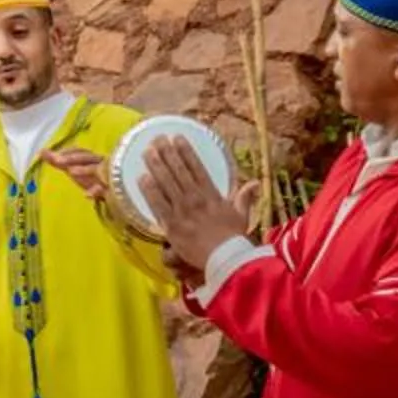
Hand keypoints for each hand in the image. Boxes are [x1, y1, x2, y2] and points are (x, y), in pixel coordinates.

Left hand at [45, 147, 110, 202]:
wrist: (114, 193)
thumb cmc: (91, 178)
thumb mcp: (73, 169)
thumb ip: (57, 161)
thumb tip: (41, 151)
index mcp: (90, 158)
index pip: (79, 151)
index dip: (68, 152)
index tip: (55, 155)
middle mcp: (99, 163)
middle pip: (86, 157)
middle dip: (72, 158)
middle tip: (56, 160)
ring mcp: (106, 174)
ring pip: (97, 169)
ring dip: (84, 169)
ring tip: (71, 172)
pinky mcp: (111, 188)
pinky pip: (105, 189)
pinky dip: (96, 191)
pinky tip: (87, 195)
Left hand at [137, 138, 253, 272]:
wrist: (224, 259)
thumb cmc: (233, 238)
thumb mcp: (242, 215)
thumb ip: (245, 197)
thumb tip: (255, 183)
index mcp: (211, 194)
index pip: (196, 167)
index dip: (185, 151)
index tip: (177, 138)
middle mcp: (195, 198)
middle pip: (178, 171)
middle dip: (167, 152)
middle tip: (157, 138)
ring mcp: (182, 211)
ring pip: (166, 183)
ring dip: (155, 165)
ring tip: (147, 151)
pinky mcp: (171, 224)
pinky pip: (157, 204)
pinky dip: (149, 190)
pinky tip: (141, 177)